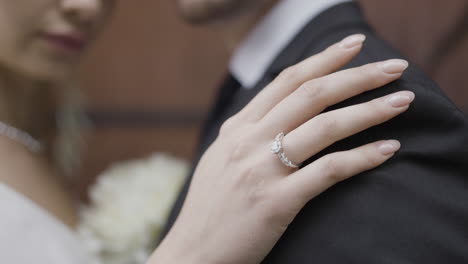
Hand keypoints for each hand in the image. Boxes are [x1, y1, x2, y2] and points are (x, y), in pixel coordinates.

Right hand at [148, 34, 412, 263]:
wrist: (192, 253)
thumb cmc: (211, 208)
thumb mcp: (221, 158)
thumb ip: (248, 132)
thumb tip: (280, 112)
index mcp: (237, 128)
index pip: (286, 81)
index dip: (323, 59)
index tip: (353, 46)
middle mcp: (248, 141)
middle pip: (311, 94)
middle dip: (357, 76)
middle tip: (393, 66)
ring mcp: (261, 170)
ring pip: (324, 126)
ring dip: (369, 110)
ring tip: (402, 100)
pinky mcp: (275, 202)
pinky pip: (328, 171)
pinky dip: (362, 157)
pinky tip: (387, 149)